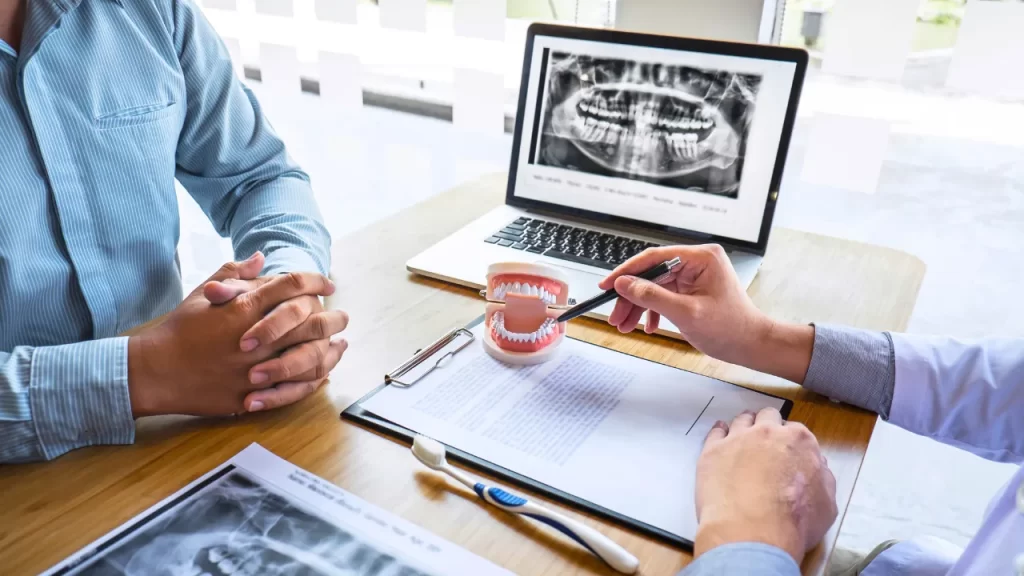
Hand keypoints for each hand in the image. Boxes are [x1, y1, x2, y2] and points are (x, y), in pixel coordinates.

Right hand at [127, 253, 342, 416]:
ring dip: (329, 350)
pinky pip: (292, 389)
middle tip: (343, 316)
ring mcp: (254, 369)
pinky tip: (322, 373)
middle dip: (332, 317)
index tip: (327, 283)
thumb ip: (234, 273)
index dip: (314, 281)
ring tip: (340, 344)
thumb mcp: (202, 294)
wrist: (154, 372)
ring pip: (308, 358)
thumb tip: (261, 256)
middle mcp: (254, 338)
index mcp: (243, 308)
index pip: (291, 286)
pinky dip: (312, 381)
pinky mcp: (251, 395)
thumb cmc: (178, 330)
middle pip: (309, 322)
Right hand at [599, 245, 813, 382]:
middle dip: (631, 297)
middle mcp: (697, 262)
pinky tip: (647, 325)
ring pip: (655, 286)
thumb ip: (652, 296)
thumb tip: (624, 283)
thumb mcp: (686, 313)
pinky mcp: (692, 289)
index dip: (627, 272)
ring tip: (625, 326)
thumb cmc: (730, 329)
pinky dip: (652, 311)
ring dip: (638, 306)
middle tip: (615, 315)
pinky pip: (664, 295)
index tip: (607, 285)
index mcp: (701, 258)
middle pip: (651, 273)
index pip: (654, 257)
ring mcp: (695, 275)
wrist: (752, 345)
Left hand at [694, 408, 837, 564]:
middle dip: (767, 426)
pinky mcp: (712, 450)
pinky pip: (715, 432)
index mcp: (799, 441)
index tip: (787, 453)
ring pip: (741, 420)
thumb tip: (817, 467)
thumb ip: (822, 479)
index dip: (791, 442)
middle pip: (767, 417)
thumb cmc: (795, 522)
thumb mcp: (827, 504)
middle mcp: (768, 432)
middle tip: (764, 443)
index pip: (795, 431)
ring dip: (744, 426)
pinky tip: (720, 438)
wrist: (753, 531)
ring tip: (741, 437)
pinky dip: (719, 433)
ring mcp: (738, 438)